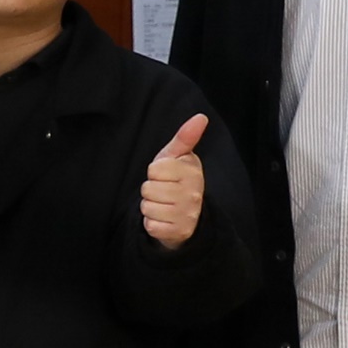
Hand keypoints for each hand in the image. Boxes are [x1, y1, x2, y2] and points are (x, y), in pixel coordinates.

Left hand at [136, 113, 209, 248]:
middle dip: (151, 190)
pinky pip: (150, 225)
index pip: (154, 169)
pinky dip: (151, 223)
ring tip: (163, 204)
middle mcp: (194, 193)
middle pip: (148, 188)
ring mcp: (188, 214)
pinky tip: (163, 219)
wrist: (184, 215)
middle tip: (164, 191)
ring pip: (147, 206)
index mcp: (192, 172)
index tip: (166, 175)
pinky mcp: (179, 231)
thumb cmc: (175, 180)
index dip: (155, 172)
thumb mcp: (177, 157)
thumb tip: (201, 117)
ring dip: (150, 206)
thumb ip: (185, 137)